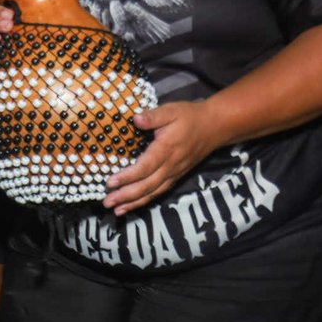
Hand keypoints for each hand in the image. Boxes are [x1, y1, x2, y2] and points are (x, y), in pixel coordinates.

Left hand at [103, 99, 224, 215]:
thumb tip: (135, 119)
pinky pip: (159, 191)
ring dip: (134, 203)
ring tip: (116, 210)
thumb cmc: (189, 117)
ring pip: (153, 192)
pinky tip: (132, 206)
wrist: (215, 127)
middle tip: (106, 202)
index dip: (127, 176)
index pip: (145, 167)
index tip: (110, 182)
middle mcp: (170, 165)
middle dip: (126, 195)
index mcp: (166, 149)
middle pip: (147, 185)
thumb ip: (153, 116)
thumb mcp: (171, 111)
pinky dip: (145, 200)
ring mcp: (174, 173)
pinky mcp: (176, 176)